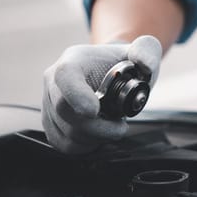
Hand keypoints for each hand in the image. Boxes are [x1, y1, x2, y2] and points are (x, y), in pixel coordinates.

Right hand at [42, 35, 161, 153]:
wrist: (113, 75)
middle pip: (64, 110)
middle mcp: (55, 80)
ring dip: (95, 137)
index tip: (95, 111)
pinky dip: (86, 146)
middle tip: (120, 125)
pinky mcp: (51, 123)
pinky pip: (63, 144)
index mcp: (74, 60)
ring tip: (111, 126)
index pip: (66, 76)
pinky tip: (99, 135)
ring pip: (65, 132)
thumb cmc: (125, 64)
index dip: (77, 96)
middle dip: (97, 126)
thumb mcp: (143, 51)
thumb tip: (146, 64)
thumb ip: (147, 51)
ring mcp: (49, 103)